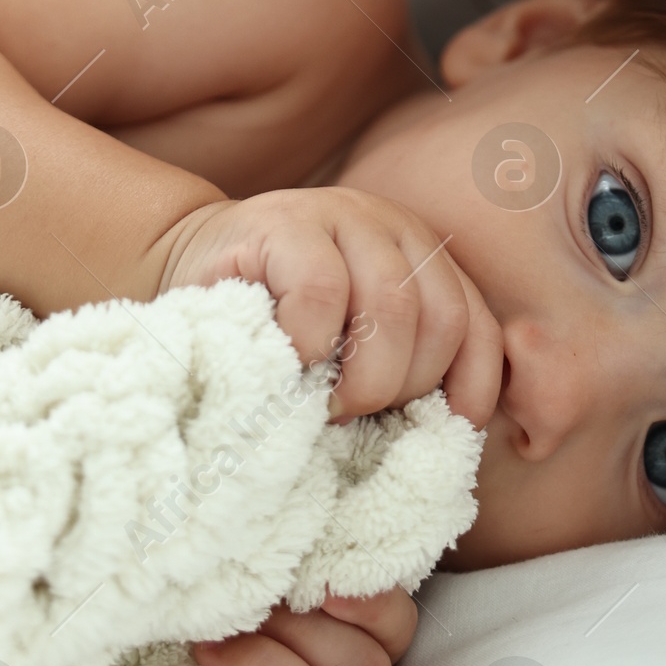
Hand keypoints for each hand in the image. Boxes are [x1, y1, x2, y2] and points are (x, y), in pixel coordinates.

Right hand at [159, 186, 502, 423]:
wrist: (184, 266)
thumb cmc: (274, 330)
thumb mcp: (348, 349)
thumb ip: (394, 373)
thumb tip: (435, 450)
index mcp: (425, 261)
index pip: (480, 329)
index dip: (470, 392)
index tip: (432, 439)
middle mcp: (397, 230)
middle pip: (443, 321)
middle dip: (404, 388)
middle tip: (353, 416)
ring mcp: (345, 216)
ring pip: (395, 305)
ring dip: (365, 376)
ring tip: (325, 404)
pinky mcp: (286, 222)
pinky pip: (324, 291)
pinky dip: (313, 343)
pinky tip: (291, 363)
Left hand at [190, 588, 415, 665]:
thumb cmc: (215, 645)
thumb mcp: (253, 604)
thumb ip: (281, 579)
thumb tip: (281, 535)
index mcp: (355, 660)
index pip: (397, 630)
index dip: (372, 605)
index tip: (320, 584)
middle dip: (298, 633)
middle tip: (243, 610)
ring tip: (207, 650)